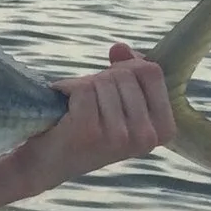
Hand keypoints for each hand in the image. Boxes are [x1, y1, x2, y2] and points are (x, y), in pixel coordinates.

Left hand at [21, 43, 175, 188]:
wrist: (47, 163)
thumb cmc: (86, 129)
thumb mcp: (117, 103)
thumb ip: (127, 72)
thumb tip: (120, 47)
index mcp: (163, 130)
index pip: (152, 72)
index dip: (127, 67)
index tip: (110, 84)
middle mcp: (145, 136)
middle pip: (125, 74)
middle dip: (101, 80)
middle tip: (87, 103)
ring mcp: (119, 136)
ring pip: (103, 81)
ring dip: (82, 87)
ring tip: (75, 109)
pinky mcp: (89, 132)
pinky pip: (82, 88)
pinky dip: (66, 89)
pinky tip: (61, 109)